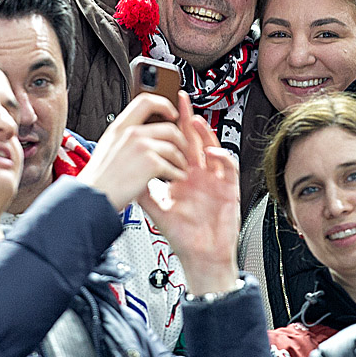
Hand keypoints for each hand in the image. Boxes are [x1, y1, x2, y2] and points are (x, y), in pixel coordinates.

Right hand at [77, 93, 189, 210]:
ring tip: (180, 168)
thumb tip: (138, 132)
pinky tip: (176, 177)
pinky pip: (172, 166)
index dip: (163, 105)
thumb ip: (123, 136)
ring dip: (181, 160)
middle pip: (168, 128)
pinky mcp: (150, 163)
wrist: (93, 196)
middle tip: (182, 150)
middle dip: (181, 141)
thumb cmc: (99, 178)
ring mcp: (142, 147)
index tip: (172, 114)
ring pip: (174, 147)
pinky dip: (178, 173)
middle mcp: (131, 133)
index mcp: (120, 127)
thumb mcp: (107, 145)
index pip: (146, 101)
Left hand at [138, 93, 240, 295]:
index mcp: (184, 177)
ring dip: (205, 133)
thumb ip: (144, 190)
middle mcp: (200, 175)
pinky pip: (228, 167)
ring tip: (194, 120)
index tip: (161, 112)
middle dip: (188, 119)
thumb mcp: (158, 210)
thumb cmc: (183, 236)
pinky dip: (221, 157)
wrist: (201, 257)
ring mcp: (215, 180)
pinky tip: (210, 152)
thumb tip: (126, 173)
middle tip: (180, 99)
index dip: (172, 128)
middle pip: (195, 140)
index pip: (178, 146)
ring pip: (212, 148)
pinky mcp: (229, 189)